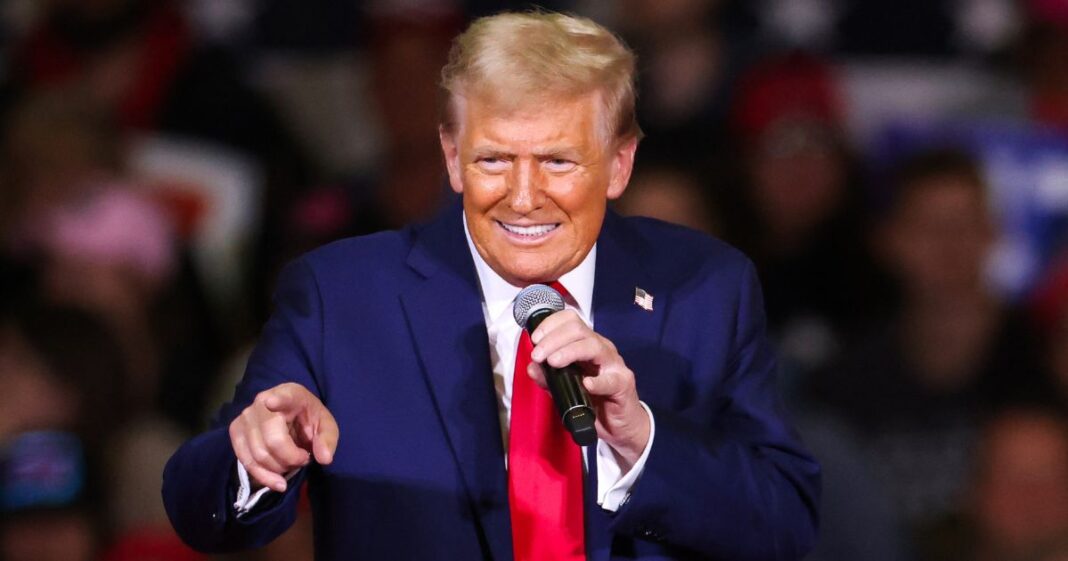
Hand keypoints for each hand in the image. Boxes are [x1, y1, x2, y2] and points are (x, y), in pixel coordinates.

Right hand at [229, 382, 338, 491]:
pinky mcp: (236, 431)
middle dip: (291, 458)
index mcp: (290, 394)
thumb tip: (324, 458)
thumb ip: (327, 439)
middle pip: (272, 441)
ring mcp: (245, 417)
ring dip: (279, 468)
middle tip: (303, 458)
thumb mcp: (326, 425)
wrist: (290, 414)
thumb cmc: (309, 417)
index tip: (272, 403)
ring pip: (258, 455)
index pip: (283, 397)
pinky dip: (263, 477)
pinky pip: (246, 461)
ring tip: (292, 464)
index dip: (277, 401)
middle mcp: (262, 402)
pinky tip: (278, 483)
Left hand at [527, 310, 650, 469]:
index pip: (570, 321)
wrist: (618, 424)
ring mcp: (614, 364)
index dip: (551, 324)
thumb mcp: (565, 388)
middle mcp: (601, 348)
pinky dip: (598, 381)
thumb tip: (531, 367)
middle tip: (538, 355)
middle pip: (578, 330)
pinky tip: (586, 383)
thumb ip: (548, 378)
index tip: (535, 339)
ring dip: (569, 352)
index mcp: (586, 344)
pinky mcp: (623, 384)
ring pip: (593, 346)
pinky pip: (611, 380)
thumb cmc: (593, 400)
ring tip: (553, 362)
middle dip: (553, 339)